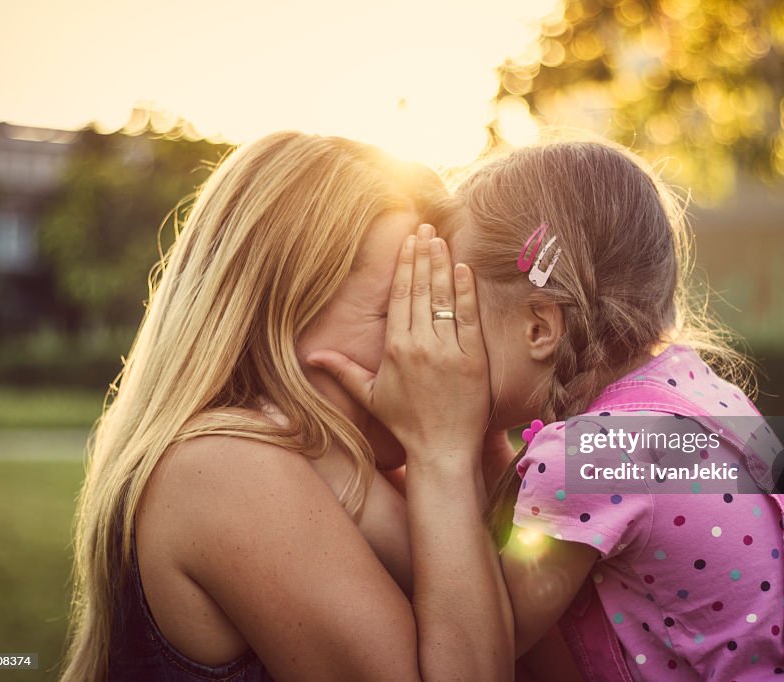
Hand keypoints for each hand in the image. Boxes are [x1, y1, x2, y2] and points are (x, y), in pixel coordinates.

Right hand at [307, 224, 489, 461]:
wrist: (441, 449)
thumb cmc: (405, 423)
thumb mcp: (370, 394)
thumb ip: (342, 370)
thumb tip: (310, 355)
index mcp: (395, 348)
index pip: (400, 295)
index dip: (405, 265)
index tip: (409, 241)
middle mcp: (420, 344)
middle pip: (422, 289)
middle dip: (424, 255)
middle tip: (427, 228)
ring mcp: (448, 350)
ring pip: (444, 298)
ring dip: (443, 265)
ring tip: (443, 240)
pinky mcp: (473, 359)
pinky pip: (469, 318)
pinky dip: (467, 292)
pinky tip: (464, 269)